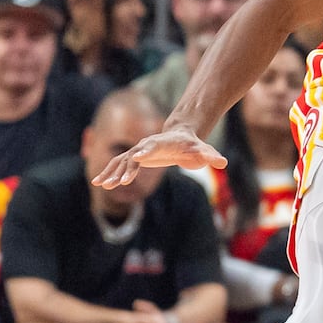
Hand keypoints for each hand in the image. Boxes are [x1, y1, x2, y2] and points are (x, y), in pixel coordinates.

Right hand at [93, 128, 225, 188]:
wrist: (181, 137)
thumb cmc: (193, 146)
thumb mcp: (203, 151)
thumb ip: (211, 156)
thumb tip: (223, 162)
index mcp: (162, 142)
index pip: (152, 146)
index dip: (146, 151)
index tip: (137, 157)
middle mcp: (146, 145)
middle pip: (133, 156)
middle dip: (126, 169)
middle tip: (119, 183)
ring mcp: (138, 151)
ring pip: (121, 162)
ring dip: (111, 173)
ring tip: (101, 184)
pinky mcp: (134, 157)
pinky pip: (118, 165)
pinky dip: (108, 173)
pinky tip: (99, 183)